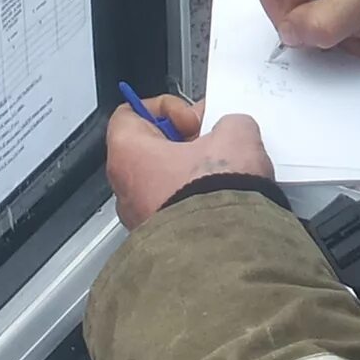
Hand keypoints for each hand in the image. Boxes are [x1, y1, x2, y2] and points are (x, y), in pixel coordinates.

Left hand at [107, 94, 272, 227]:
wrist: (226, 251)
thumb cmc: (215, 194)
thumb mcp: (235, 135)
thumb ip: (228, 123)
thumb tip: (231, 131)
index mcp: (128, 153)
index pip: (130, 114)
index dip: (165, 109)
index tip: (192, 119)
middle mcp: (125, 189)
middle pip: (149, 151)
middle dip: (184, 145)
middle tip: (213, 145)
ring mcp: (140, 220)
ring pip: (164, 184)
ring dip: (192, 175)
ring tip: (225, 175)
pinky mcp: (161, 242)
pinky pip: (175, 211)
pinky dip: (196, 203)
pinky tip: (224, 201)